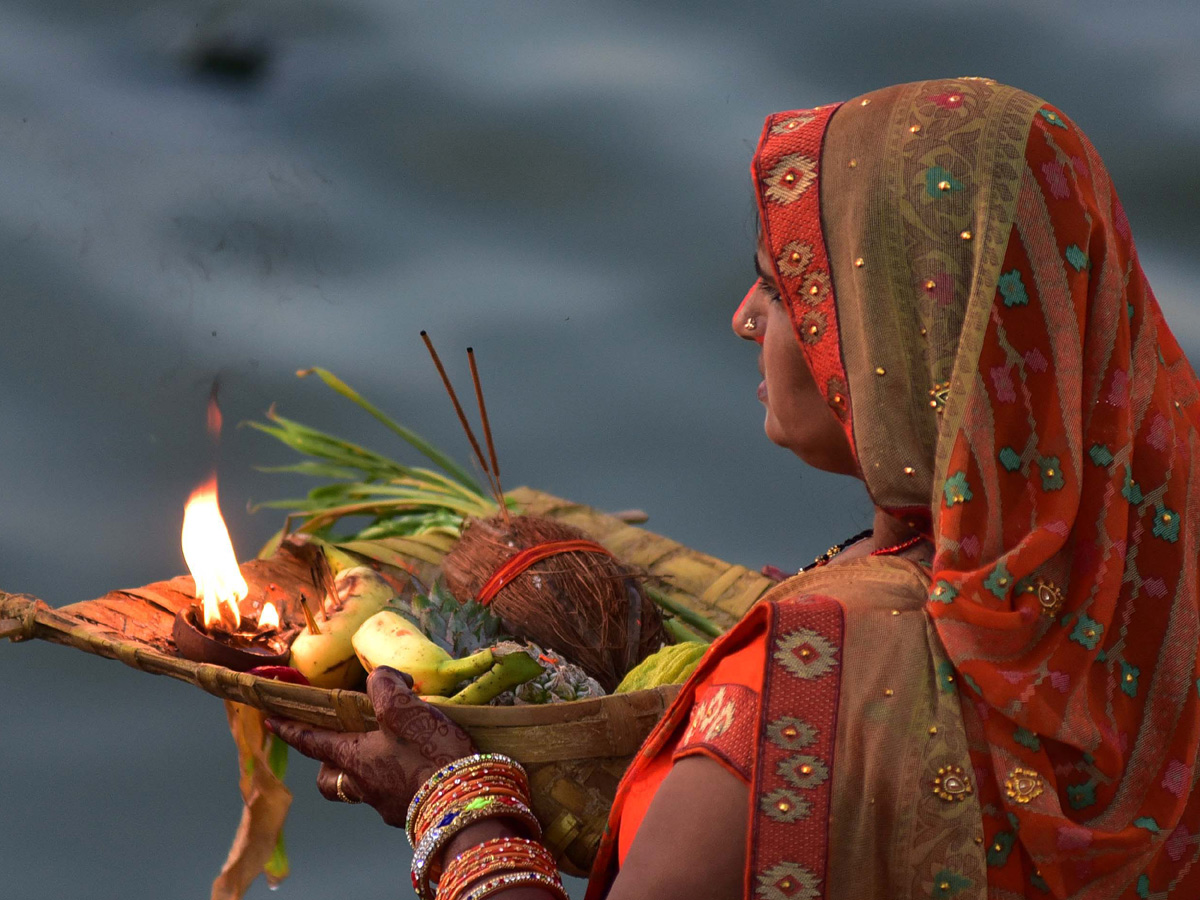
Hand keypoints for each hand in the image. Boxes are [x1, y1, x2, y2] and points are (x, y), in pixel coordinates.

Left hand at [267, 666, 474, 826]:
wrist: (467, 806)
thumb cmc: (430, 756)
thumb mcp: (403, 707)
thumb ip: (384, 684)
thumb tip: (382, 677)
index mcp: (354, 758)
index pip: (312, 741)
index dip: (290, 728)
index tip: (270, 720)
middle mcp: (365, 785)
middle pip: (330, 778)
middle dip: (328, 762)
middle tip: (342, 743)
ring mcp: (388, 803)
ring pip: (362, 787)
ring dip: (367, 769)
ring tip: (391, 749)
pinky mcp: (414, 813)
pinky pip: (394, 794)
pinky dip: (400, 777)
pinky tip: (422, 764)